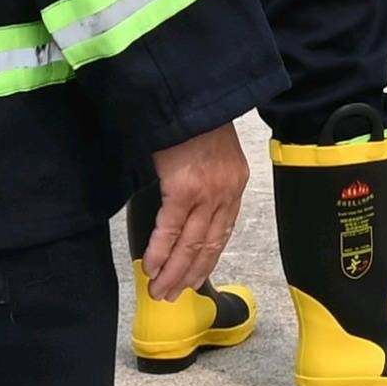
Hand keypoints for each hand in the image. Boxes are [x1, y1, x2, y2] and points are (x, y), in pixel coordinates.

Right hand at [137, 125, 247, 302]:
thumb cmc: (193, 115)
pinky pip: (170, 230)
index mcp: (235, 182)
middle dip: (189, 274)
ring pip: (190, 244)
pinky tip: (151, 268)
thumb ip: (204, 177)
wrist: (188, 91)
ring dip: (173, 271)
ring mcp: (207, 191)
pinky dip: (160, 253)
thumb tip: (185, 203)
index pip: (223, 232)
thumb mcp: (211, 149)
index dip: (207, 259)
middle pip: (208, 244)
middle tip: (172, 294)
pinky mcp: (184, 188)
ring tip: (159, 290)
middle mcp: (226, 191)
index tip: (194, 279)